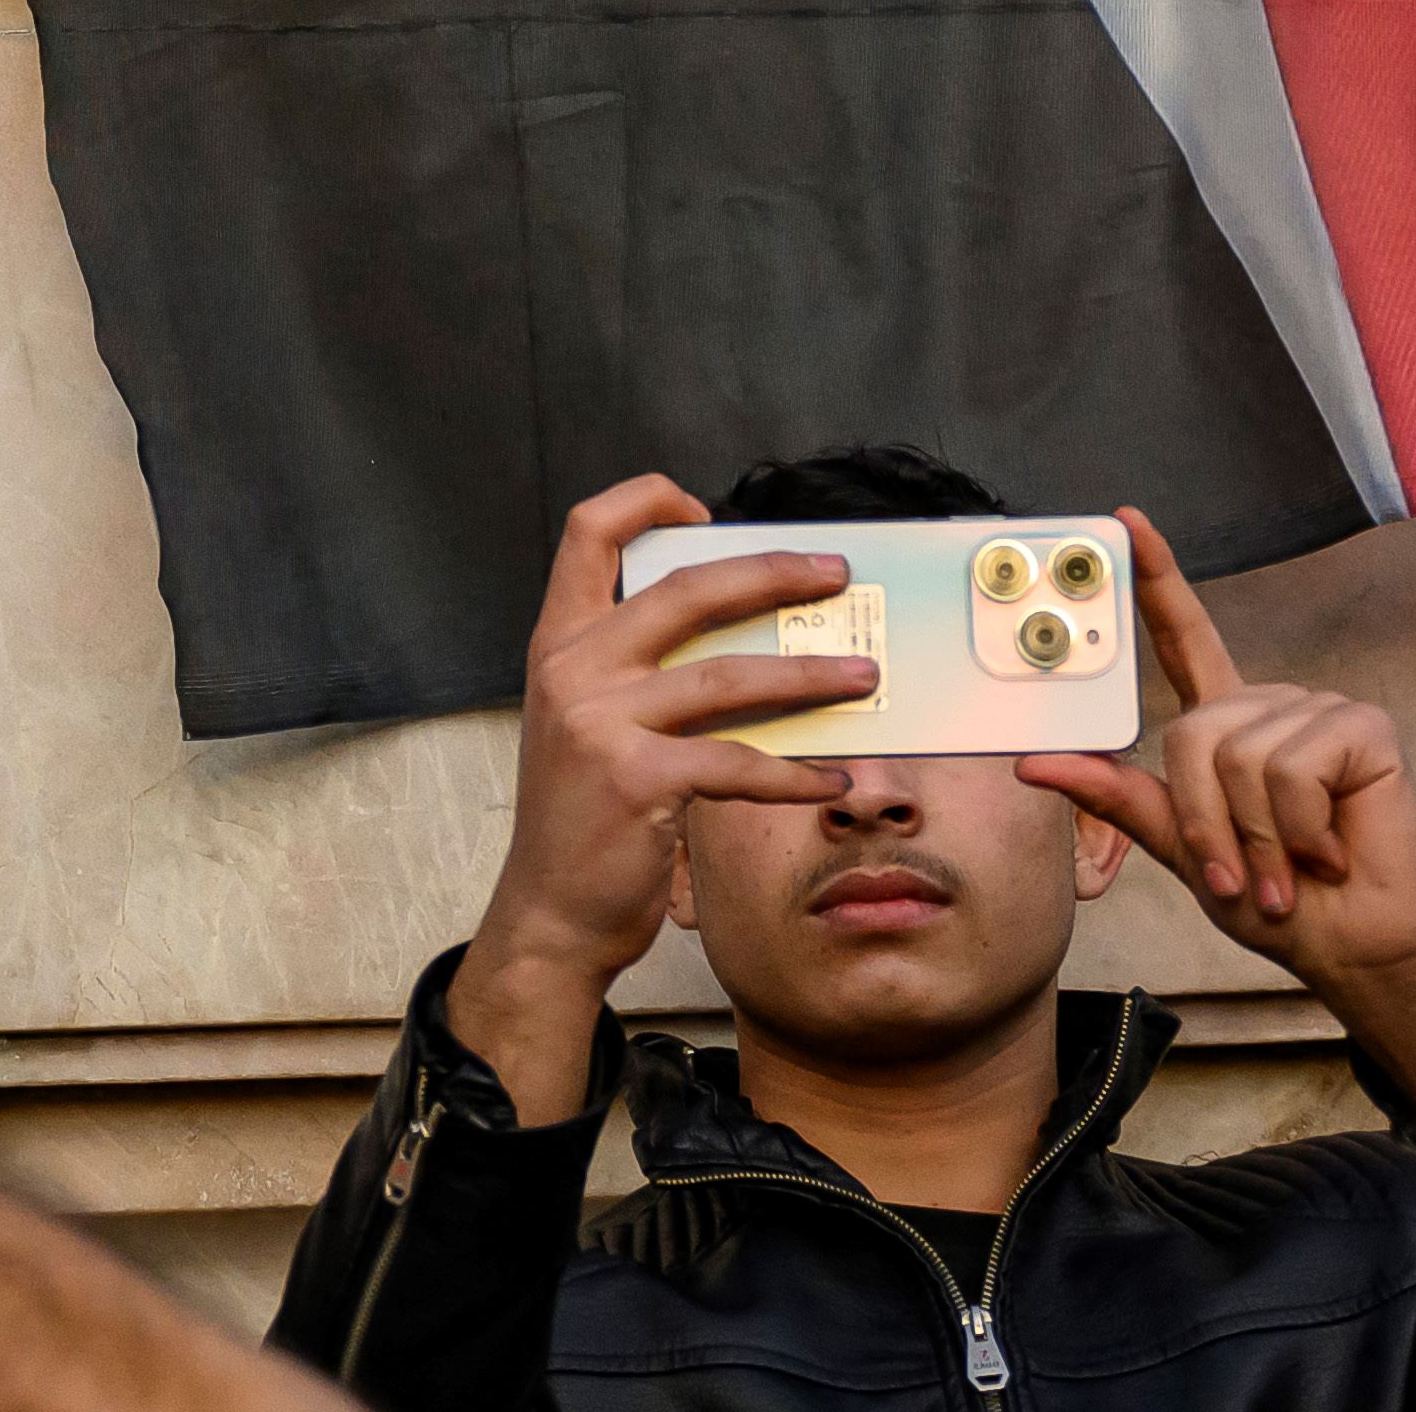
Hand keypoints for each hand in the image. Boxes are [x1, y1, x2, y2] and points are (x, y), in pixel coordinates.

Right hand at [446, 479, 881, 1117]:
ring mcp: (600, 722)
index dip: (646, 501)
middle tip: (835, 577)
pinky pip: (737, 763)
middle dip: (772, 574)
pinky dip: (793, 772)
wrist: (549, 914)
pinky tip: (831, 778)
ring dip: (808, 675)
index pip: (589, 532)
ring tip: (865, 677)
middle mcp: (574, 668)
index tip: (704, 509)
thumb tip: (748, 636)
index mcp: (559, 642)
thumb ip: (639, 671)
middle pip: (685, 589)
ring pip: (727, 676)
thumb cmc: (584, 818)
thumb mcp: (589, 722)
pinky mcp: (637, 780)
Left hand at [1017, 522, 1415, 1140]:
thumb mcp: (1186, 851)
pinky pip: (1292, 768)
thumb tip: (1035, 760)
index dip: (1157, 580)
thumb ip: (1120, 798)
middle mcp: (1270, 706)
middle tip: (1248, 875)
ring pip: (1241, 758)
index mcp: (1228, 726)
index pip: (1185, 637)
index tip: (1125, 522)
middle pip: (1195, 735)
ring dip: (1260, 837)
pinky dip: (1300, 827)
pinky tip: (1332, 849)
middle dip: (1211, 823)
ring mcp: (1318, 710)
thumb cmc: (1280, 904)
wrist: (1356, 946)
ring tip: (1293, 867)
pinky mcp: (1362, 726)